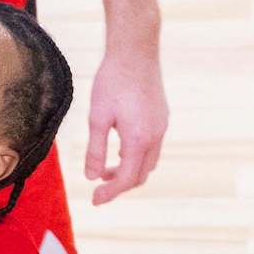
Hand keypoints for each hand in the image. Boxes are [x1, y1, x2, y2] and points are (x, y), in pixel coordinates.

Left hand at [83, 45, 167, 204]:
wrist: (135, 52)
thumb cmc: (111, 82)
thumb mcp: (97, 118)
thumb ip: (95, 150)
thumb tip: (92, 177)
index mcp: (139, 139)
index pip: (128, 178)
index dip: (111, 193)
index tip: (94, 201)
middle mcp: (156, 136)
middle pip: (141, 174)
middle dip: (120, 185)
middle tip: (98, 189)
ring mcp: (162, 126)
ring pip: (148, 161)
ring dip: (129, 170)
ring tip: (105, 171)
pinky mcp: (161, 116)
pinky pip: (151, 146)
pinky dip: (135, 156)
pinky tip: (119, 149)